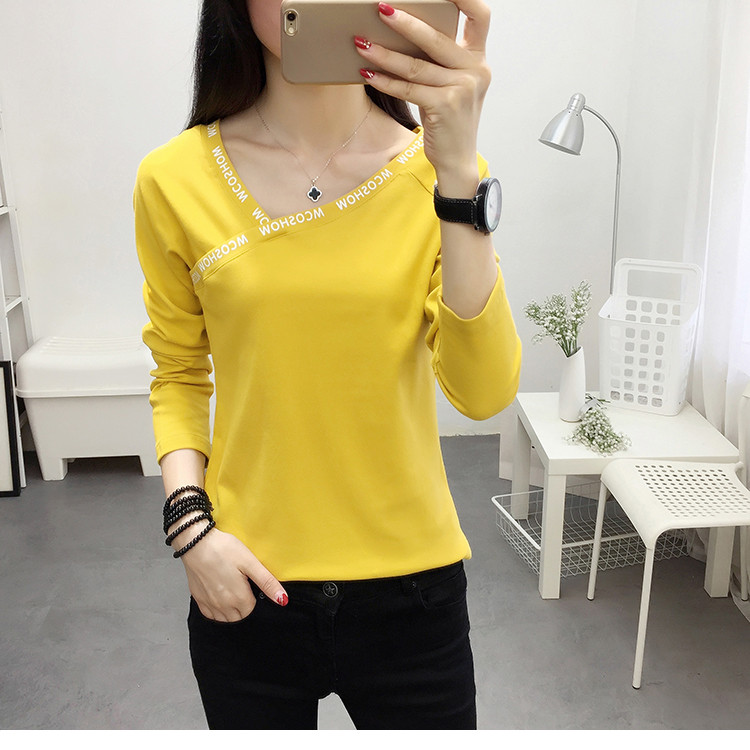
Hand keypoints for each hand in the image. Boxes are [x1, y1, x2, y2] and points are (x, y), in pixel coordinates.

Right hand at [180, 526, 288, 621]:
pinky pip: (210, 615)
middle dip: (244, 607)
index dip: (255, 599)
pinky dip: (217, 610)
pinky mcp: (198, 599)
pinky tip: (219, 595)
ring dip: (231, 611)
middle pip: (239, 617)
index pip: (252, 610)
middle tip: (243, 587)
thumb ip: (267, 583)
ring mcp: (209, 604)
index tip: (252, 586)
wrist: (196, 542)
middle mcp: (223, 606)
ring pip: (225, 619)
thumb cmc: (223, 549)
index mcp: (238, 598)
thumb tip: (283, 600)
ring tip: (232, 592)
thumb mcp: (250, 563)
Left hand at [357, 0, 491, 192]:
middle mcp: (475, 71)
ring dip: (384, 54)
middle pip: (437, 37)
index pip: (480, 16)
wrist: (457, 160)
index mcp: (479, 60)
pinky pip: (408, 89)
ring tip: (361, 43)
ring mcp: (462, 89)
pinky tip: (368, 74)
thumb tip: (404, 33)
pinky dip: (385, 81)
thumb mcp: (454, 86)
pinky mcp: (445, 106)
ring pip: (416, 65)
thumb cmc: (450, 120)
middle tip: (380, 8)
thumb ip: (442, 61)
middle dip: (405, 21)